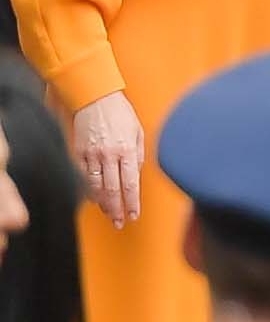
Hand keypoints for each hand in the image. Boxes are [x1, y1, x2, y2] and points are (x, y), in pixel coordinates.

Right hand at [73, 92, 143, 228]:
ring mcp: (91, 155)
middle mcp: (109, 155)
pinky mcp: (78, 153)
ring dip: (102, 204)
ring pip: (96, 187)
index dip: (131, 202)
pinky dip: (88, 190)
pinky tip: (94, 199)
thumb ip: (138, 155)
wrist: (95, 98)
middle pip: (112, 190)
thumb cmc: (120, 113)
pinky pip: (83, 177)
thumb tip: (135, 175)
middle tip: (119, 223)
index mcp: (127, 150)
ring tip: (108, 215)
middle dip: (116, 209)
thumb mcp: (138, 131)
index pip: (130, 184)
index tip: (133, 215)